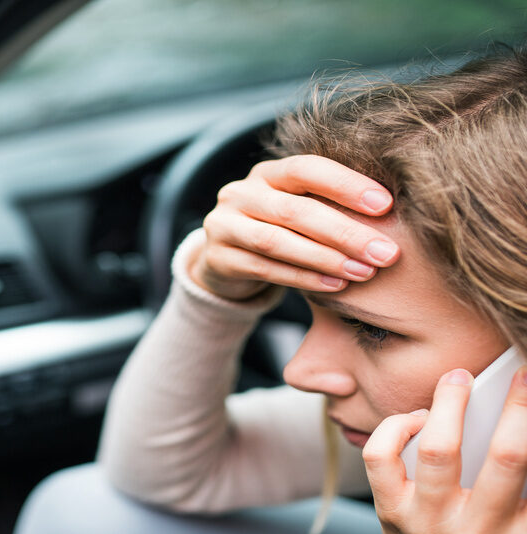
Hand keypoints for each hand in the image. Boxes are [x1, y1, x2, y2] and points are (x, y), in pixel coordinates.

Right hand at [191, 154, 399, 300]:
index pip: (306, 168)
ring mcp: (224, 225)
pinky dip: (303, 279)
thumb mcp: (299, 208)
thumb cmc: (280, 231)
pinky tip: (335, 286)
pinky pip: (265, 269)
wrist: (224, 259)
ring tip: (364, 272)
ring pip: (277, 242)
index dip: (346, 184)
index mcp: (267, 173)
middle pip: (295, 210)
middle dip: (345, 232)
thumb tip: (393, 213)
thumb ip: (330, 205)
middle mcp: (241, 193)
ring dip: (325, 258)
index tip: (386, 205)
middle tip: (387, 252)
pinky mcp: (218, 259)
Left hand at [363, 366, 526, 533]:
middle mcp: (476, 533)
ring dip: (451, 404)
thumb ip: (524, 489)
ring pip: (438, 450)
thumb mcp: (524, 532)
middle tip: (519, 374)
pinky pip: (381, 457)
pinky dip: (397, 426)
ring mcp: (428, 523)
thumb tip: (521, 423)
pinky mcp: (389, 511)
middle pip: (506, 457)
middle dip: (517, 408)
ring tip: (457, 379)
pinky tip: (418, 418)